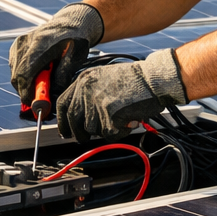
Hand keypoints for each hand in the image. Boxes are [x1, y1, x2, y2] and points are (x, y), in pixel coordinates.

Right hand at [9, 3, 103, 104]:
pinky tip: (38, 75)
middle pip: (17, 76)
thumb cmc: (74, 40)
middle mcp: (25, 43)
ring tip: (43, 85)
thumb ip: (64, 75)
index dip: (27, 93)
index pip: (25, 74)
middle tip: (41, 100)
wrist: (68, 23)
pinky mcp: (16, 46)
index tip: (34, 104)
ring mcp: (19, 44)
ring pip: (14, 73)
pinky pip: (14, 67)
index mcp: (41, 45)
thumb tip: (53, 93)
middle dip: (27, 92)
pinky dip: (23, 76)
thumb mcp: (76, 57)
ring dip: (25, 84)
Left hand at [56, 49, 188, 143]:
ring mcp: (97, 102)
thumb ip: (88, 93)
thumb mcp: (104, 78)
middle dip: (80, 133)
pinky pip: (109, 134)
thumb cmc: (135, 79)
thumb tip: (80, 115)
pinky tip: (128, 121)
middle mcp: (86, 90)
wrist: (153, 79)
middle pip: (74, 120)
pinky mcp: (109, 114)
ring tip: (120, 119)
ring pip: (92, 130)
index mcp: (83, 80)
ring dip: (106, 130)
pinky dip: (119, 132)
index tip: (65, 131)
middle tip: (87, 138)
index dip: (63, 121)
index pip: (63, 104)